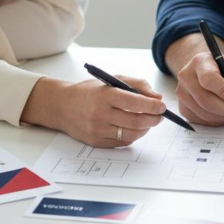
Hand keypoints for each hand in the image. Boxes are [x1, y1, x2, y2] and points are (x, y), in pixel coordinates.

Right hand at [22, 75, 164, 146]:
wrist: (62, 106)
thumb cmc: (90, 91)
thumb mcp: (112, 80)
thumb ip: (136, 85)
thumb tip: (157, 97)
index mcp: (105, 95)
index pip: (134, 102)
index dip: (152, 106)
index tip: (162, 106)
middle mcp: (100, 113)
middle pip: (135, 121)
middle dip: (153, 119)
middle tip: (160, 116)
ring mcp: (97, 130)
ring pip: (131, 134)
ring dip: (145, 129)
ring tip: (149, 122)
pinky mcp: (96, 142)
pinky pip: (122, 142)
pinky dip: (133, 136)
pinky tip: (136, 128)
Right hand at [176, 52, 223, 125]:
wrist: (210, 74)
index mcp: (201, 61)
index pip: (208, 78)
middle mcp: (186, 76)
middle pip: (205, 99)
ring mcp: (182, 93)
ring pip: (203, 113)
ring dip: (223, 117)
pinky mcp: (183, 108)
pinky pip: (200, 121)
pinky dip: (216, 121)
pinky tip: (223, 114)